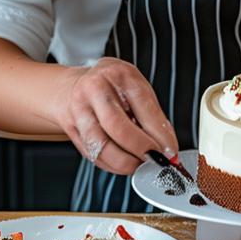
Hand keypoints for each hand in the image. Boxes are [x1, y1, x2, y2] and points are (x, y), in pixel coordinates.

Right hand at [53, 57, 178, 174]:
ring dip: (126, 162)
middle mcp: (95, 89)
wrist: (70, 87)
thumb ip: (150, 114)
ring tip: (140, 164)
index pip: (143, 107)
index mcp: (119, 74)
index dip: (159, 135)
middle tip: (155, 159)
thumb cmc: (109, 87)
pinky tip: (124, 163)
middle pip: (118, 126)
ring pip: (101, 146)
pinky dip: (112, 165)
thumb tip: (166, 145)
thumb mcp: (134, 87)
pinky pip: (93, 155)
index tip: (170, 151)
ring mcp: (79, 109)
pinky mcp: (71, 130)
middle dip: (141, 149)